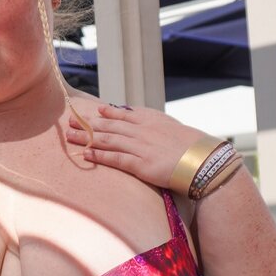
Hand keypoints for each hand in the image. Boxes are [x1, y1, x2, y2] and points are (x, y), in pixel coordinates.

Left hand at [67, 103, 215, 190]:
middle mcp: (142, 131)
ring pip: (107, 140)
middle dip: (88, 123)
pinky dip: (99, 156)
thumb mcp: (173, 128)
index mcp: (151, 120)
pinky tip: (86, 154)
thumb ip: (155, 123)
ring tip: (70, 136)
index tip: (93, 111)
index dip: (106, 113)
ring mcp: (140, 147)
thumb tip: (140, 119)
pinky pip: (115, 159)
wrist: (204, 161)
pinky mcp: (140, 164)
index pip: (123, 115)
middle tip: (70, 121)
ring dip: (87, 138)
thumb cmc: (193, 147)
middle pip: (109, 126)